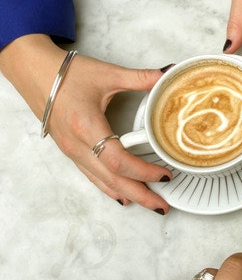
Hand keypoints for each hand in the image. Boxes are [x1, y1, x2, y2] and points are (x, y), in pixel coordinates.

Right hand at [0, 34, 171, 212]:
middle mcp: (77, 145)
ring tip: (150, 203)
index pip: (118, 161)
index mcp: (87, 126)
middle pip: (112, 180)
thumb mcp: (108, 73)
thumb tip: (168, 75)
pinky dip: (110, 188)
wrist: (35, 73)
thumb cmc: (67, 74)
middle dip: (140, 194)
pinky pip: (92, 176)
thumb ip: (141, 77)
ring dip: (128, 194)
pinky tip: (122, 195)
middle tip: (163, 206)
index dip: (143, 171)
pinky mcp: (70, 151)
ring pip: (102, 181)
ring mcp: (72, 151)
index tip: (164, 175)